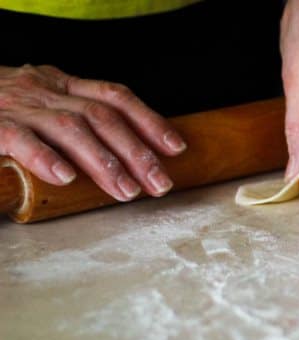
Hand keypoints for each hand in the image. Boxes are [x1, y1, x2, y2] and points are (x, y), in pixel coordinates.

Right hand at [0, 65, 185, 201]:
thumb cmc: (1, 111)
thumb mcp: (42, 106)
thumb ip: (75, 123)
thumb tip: (128, 157)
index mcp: (59, 84)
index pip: (114, 96)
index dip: (148, 120)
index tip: (176, 147)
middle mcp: (42, 90)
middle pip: (101, 116)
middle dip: (137, 151)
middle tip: (159, 184)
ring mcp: (16, 105)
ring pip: (70, 127)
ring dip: (104, 161)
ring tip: (126, 190)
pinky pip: (20, 137)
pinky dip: (44, 156)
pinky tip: (65, 177)